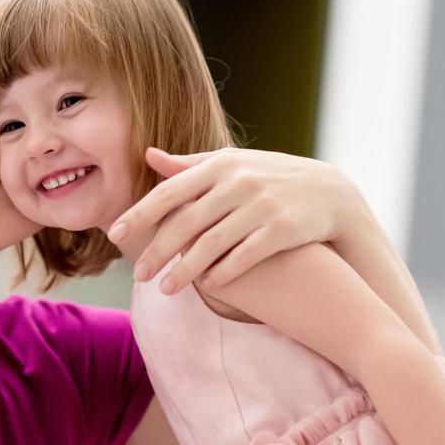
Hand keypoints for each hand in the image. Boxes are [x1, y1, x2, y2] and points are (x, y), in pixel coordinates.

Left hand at [108, 147, 365, 294]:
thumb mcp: (231, 164)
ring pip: (212, 244)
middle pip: (186, 221)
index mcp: (219, 165)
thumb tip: (149, 155)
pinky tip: (206, 287)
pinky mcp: (284, 229)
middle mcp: (238, 183)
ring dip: (185, 270)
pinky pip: (245, 256)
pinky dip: (223, 272)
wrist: (330, 191)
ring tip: (165, 289)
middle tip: (136, 275)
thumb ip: (190, 164)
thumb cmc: (269, 177)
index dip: (140, 214)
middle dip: (157, 250)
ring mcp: (262, 206)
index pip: (169, 191)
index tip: (114, 235)